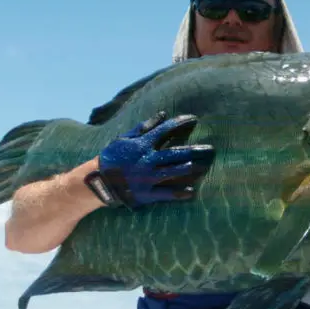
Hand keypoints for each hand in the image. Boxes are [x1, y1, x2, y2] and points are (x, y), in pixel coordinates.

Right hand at [94, 111, 214, 207]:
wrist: (98, 182)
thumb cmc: (113, 157)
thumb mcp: (125, 138)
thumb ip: (145, 127)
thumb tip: (163, 114)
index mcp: (142, 144)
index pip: (166, 130)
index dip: (181, 123)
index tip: (195, 119)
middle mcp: (147, 160)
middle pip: (176, 153)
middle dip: (195, 150)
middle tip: (211, 149)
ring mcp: (147, 177)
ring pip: (174, 172)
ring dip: (190, 168)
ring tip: (204, 166)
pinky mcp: (146, 194)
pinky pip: (165, 194)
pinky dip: (179, 193)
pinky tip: (192, 192)